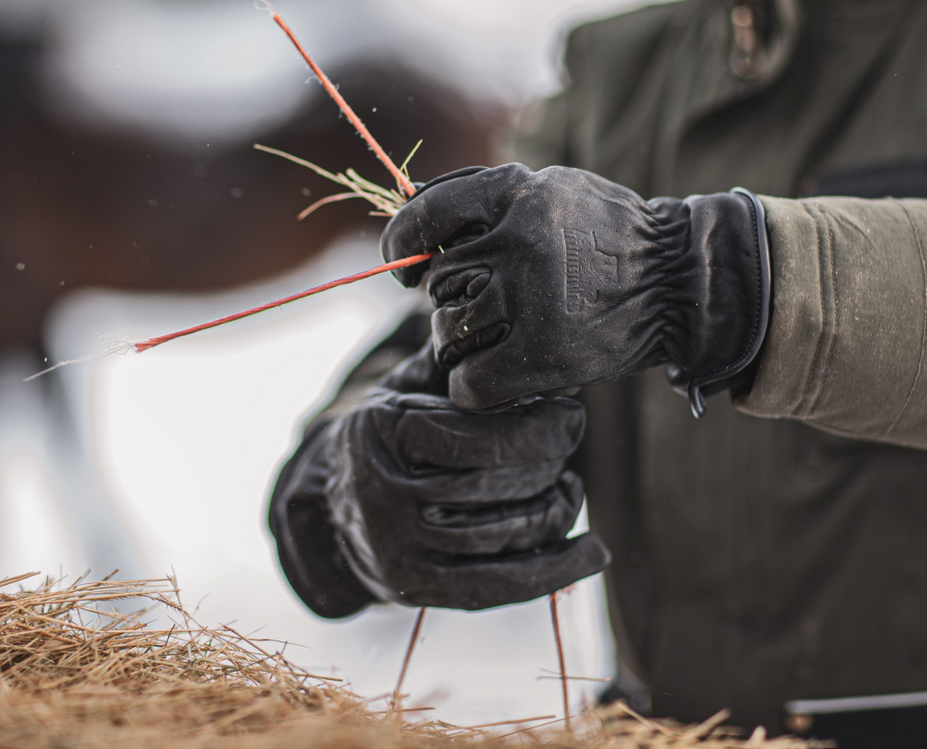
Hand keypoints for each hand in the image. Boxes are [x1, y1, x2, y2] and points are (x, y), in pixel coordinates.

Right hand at [269, 343, 608, 612]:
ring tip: (569, 488)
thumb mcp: (407, 388)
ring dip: (556, 509)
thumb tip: (523, 336)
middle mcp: (386, 494)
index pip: (481, 436)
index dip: (542, 428)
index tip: (571, 415)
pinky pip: (501, 585)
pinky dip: (556, 571)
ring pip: (507, 533)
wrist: (333, 512)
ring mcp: (401, 548)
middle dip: (551, 463)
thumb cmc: (391, 437)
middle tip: (568, 444)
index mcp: (386, 432)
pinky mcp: (420, 588)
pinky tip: (593, 552)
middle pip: (499, 486)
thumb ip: (455, 365)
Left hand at [381, 163, 770, 413]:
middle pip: (440, 283)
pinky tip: (488, 380)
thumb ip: (489, 198)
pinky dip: (469, 387)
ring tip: (491, 342)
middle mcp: (518, 242)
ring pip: (449, 332)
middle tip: (481, 309)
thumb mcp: (554, 190)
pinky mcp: (546, 355)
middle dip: (449, 299)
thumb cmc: (608, 235)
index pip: (426, 215)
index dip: (402, 243)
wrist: (680, 281)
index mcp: (517, 193)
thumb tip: (410, 213)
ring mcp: (532, 299)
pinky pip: (471, 382)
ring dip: (459, 344)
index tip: (405, 268)